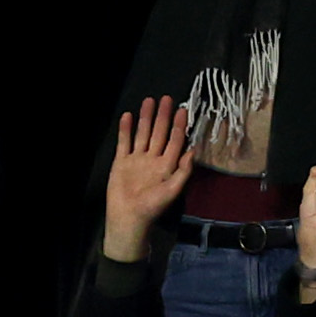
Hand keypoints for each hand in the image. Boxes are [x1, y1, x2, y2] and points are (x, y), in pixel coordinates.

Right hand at [98, 96, 191, 262]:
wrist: (128, 218)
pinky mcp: (122, 162)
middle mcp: (153, 159)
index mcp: (167, 165)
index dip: (179, 126)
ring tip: (148, 101)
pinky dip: (125, 130)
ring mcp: (137, 159)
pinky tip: (127, 116)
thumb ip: (183, 171)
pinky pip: (124, 143)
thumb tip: (193, 151)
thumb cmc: (152, 207)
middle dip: (163, 116)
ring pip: (142, 134)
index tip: (182, 110)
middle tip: (166, 99)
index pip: (175, 140)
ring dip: (145, 118)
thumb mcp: (172, 190)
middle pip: (159, 133)